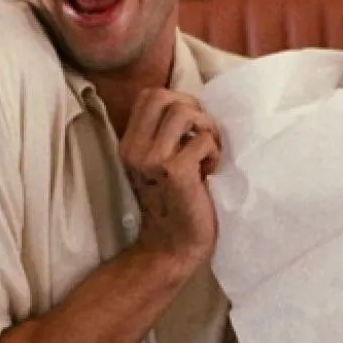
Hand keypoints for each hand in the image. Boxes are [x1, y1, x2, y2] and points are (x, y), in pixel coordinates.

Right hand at [119, 89, 222, 269]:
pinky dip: (214, 152)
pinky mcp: (175, 172)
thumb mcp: (157, 164)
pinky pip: (203, 140)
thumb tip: (191, 106)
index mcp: (129, 144)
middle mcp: (135, 149)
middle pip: (163, 96)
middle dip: (193, 109)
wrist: (172, 247)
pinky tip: (209, 172)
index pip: (150, 96)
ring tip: (208, 153)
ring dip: (206, 129)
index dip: (178, 101)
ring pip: (184, 112)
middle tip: (203, 137)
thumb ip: (164, 135)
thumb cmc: (174, 203)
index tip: (192, 128)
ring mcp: (152, 160)